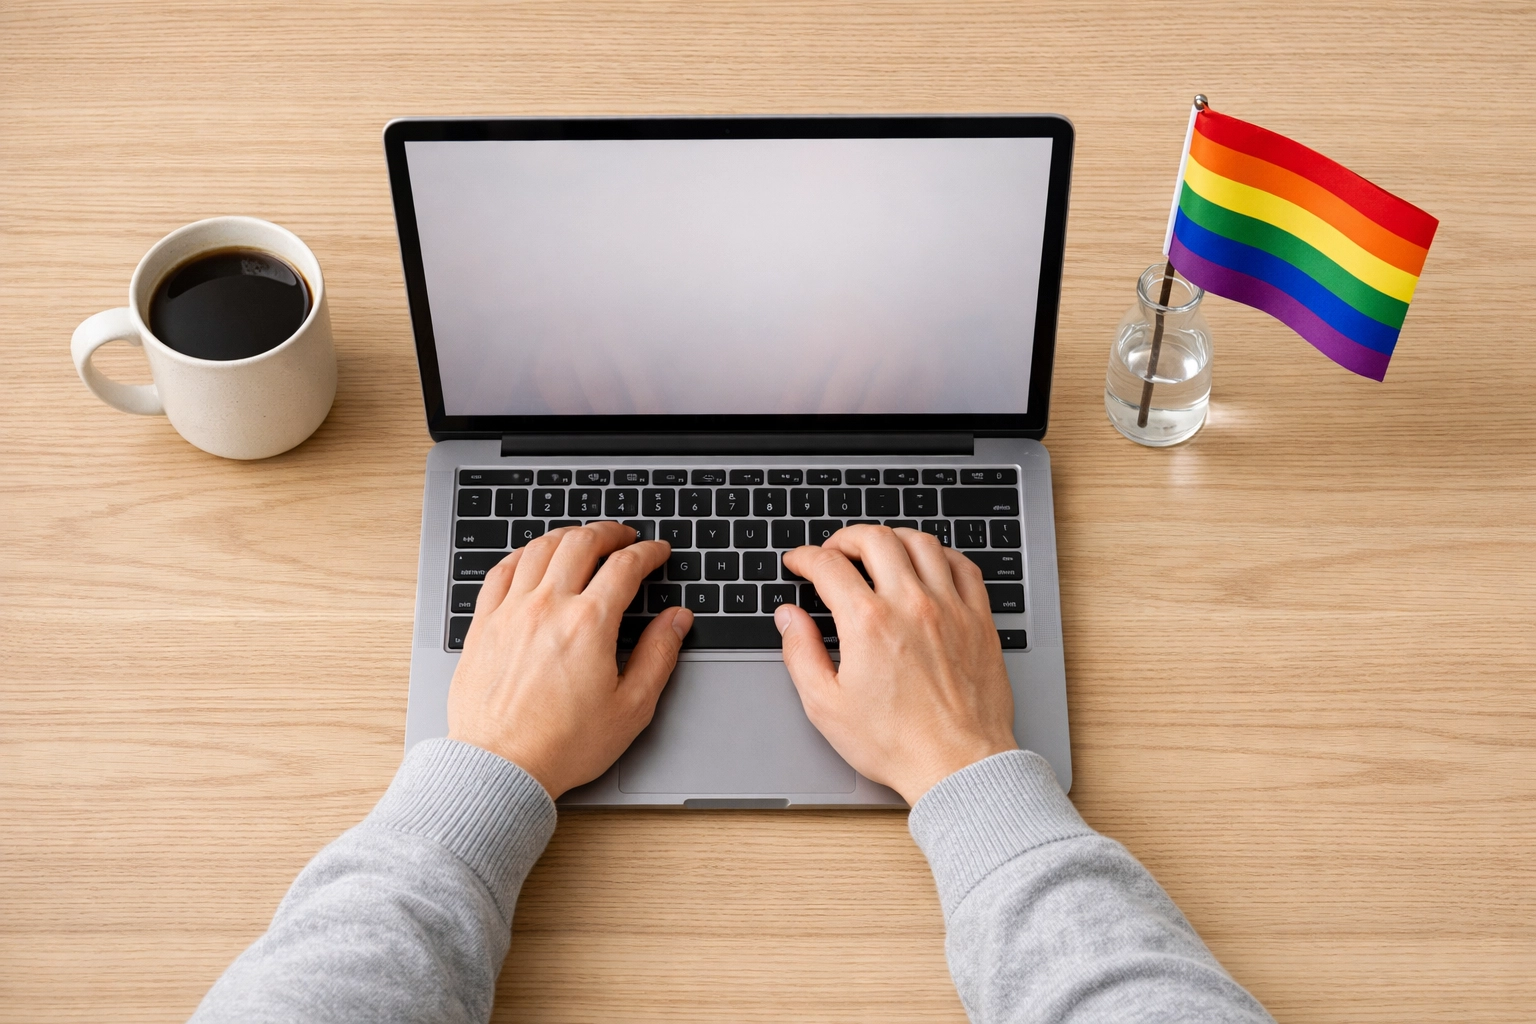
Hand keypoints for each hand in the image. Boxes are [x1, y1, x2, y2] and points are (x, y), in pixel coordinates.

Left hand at [447, 522, 692, 797]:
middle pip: (581, 543)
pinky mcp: (483, 625)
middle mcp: (548, 607)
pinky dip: (522, 554)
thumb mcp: (631, 707)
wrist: (501, 767)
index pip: (625, 566)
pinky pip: (501, 571)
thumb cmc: (563, 745)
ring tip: (582, 539)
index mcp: (589, 624)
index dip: (648, 552)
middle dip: (609, 533)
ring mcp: (511, 612)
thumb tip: (677, 620)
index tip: (657, 552)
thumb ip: (658, 655)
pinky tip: (531, 557)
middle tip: (623, 536)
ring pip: (539, 548)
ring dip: (568, 536)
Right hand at [778, 525, 1017, 804]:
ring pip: (921, 543)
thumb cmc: (895, 743)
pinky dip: (941, 555)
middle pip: (875, 539)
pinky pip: (963, 566)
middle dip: (845, 538)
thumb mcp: (826, 706)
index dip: (805, 557)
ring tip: (878, 550)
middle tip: (834, 552)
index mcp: (867, 623)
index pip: (828, 565)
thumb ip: (800, 653)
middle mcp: (910, 605)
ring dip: (892, 539)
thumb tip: (789, 618)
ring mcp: (950, 608)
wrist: (957, 766)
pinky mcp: (978, 620)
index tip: (799, 562)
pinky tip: (929, 564)